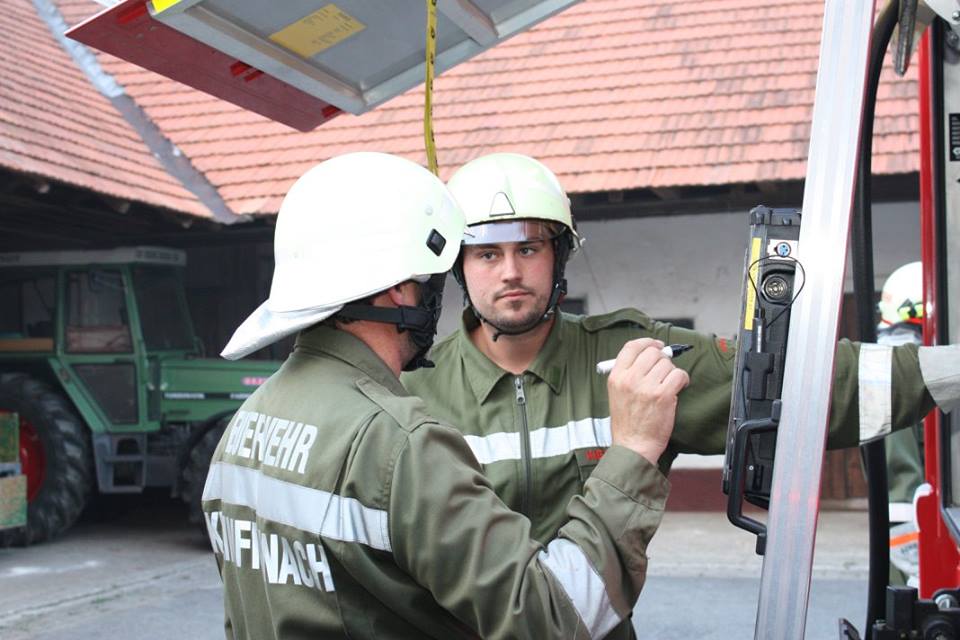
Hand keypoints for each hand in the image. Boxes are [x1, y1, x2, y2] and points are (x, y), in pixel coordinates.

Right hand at [607, 338, 689, 463]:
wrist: (633, 446)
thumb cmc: (627, 423)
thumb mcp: (617, 394)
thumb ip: (629, 374)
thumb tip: (652, 355)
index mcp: (616, 376)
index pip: (631, 347)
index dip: (647, 342)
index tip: (656, 345)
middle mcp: (630, 378)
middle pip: (652, 352)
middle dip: (662, 359)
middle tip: (665, 370)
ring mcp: (646, 386)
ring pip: (667, 364)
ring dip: (672, 372)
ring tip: (669, 384)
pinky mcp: (663, 395)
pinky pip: (679, 375)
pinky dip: (683, 379)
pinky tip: (679, 387)